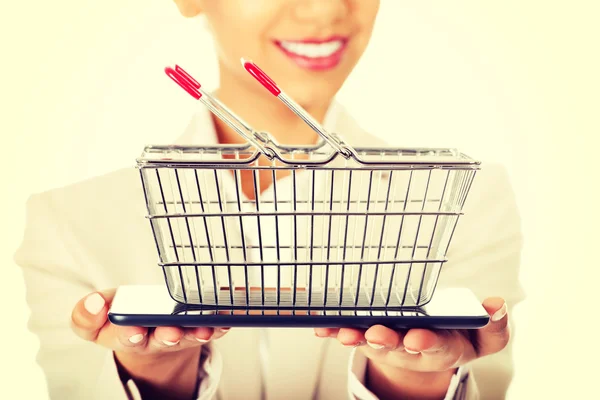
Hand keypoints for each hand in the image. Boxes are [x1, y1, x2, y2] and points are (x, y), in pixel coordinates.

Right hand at [71, 289, 229, 398]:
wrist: (147, 331)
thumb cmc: (120, 322)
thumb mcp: (95, 321)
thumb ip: (86, 315)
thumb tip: (93, 303)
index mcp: (129, 336)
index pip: (128, 338)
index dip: (131, 334)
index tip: (134, 330)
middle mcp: (158, 338)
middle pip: (164, 339)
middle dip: (167, 335)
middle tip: (171, 332)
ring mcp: (182, 333)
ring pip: (192, 334)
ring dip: (199, 331)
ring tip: (205, 328)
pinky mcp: (201, 327)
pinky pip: (215, 325)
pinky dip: (223, 321)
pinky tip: (230, 316)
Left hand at [314, 297, 508, 399]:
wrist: (433, 347)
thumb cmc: (460, 337)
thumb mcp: (484, 337)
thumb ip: (494, 326)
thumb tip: (497, 305)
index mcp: (440, 346)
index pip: (434, 345)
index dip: (425, 341)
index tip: (417, 337)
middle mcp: (410, 348)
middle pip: (397, 346)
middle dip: (386, 340)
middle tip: (375, 334)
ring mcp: (387, 343)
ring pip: (369, 341)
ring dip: (355, 336)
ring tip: (342, 332)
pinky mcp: (369, 335)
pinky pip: (351, 332)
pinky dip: (336, 329)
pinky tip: (321, 325)